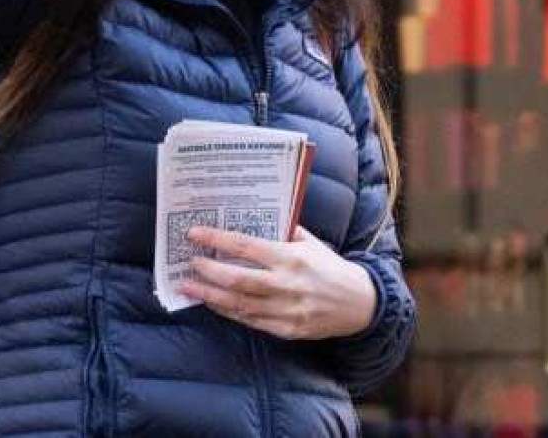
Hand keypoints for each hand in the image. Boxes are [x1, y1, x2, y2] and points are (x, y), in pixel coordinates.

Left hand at [182, 224, 378, 341]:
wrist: (358, 303)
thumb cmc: (330, 268)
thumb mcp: (311, 243)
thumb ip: (285, 232)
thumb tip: (257, 216)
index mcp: (292, 257)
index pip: (246, 246)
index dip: (217, 240)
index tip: (195, 234)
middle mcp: (286, 284)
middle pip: (237, 279)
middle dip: (208, 271)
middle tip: (190, 263)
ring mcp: (284, 310)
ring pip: (238, 304)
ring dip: (210, 296)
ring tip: (189, 287)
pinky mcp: (285, 329)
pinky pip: (249, 320)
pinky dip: (228, 311)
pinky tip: (213, 303)